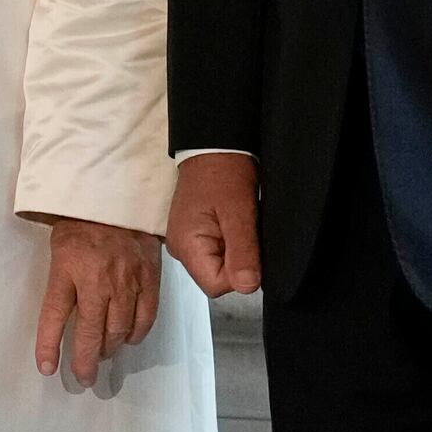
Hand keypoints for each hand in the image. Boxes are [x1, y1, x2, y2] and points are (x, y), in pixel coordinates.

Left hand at [33, 217, 163, 385]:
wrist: (118, 195)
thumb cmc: (81, 224)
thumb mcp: (59, 250)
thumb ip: (60, 283)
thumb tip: (59, 321)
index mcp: (67, 268)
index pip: (54, 316)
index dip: (49, 345)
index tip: (47, 368)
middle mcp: (97, 280)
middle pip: (91, 333)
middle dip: (85, 361)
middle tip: (84, 376)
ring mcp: (126, 281)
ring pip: (119, 331)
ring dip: (109, 349)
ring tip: (102, 355)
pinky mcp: (149, 278)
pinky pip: (145, 318)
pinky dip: (136, 334)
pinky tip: (128, 338)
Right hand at [168, 154, 261, 298]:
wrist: (215, 145)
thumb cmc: (223, 171)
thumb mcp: (239, 212)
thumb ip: (243, 252)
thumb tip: (248, 286)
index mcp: (186, 246)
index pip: (217, 285)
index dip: (240, 273)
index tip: (250, 245)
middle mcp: (181, 249)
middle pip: (218, 277)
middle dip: (239, 259)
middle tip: (244, 228)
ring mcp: (188, 242)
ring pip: (220, 265)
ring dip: (237, 250)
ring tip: (239, 222)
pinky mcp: (196, 235)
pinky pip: (219, 252)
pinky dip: (233, 242)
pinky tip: (235, 223)